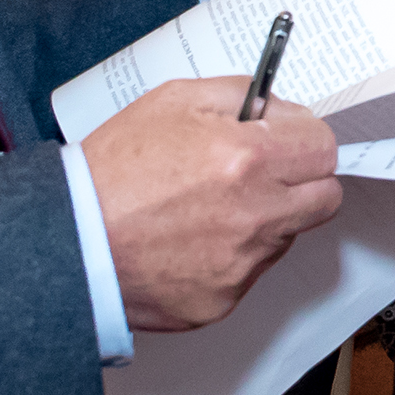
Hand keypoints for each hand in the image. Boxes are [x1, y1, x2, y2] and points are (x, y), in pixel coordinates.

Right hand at [85, 78, 342, 331]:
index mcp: (248, 157)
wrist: (69, 239)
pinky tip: (193, 239)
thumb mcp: (177, 99)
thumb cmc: (113, 170)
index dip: (305, 140)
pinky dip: (233, 255)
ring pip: (287, 235)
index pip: (324, 148)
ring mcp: (241, 262)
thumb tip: (279, 107)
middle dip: (302, 180)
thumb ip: (242, 95)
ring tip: (211, 206)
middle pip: (324, 197)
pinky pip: (251, 271)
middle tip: (266, 173)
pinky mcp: (223, 299)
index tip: (289, 141)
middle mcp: (254, 213)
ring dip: (267, 217)